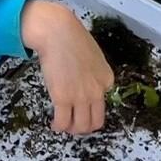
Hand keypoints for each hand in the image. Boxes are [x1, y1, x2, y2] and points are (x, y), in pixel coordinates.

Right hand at [22, 0, 111, 134]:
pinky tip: (54, 123)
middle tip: (73, 123)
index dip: (91, 109)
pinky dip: (58, 126)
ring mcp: (81, 96)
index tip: (81, 108)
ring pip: (80, 127)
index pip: (103, 104)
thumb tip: (83, 79)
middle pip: (95, 122)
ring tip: (63, 124)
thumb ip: (93, 70)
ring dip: (71, 129)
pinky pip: (63, 122)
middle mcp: (97, 91)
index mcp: (106, 78)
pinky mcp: (63, 99)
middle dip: (84, 127)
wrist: (58, 31)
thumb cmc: (71, 36)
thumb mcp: (93, 54)